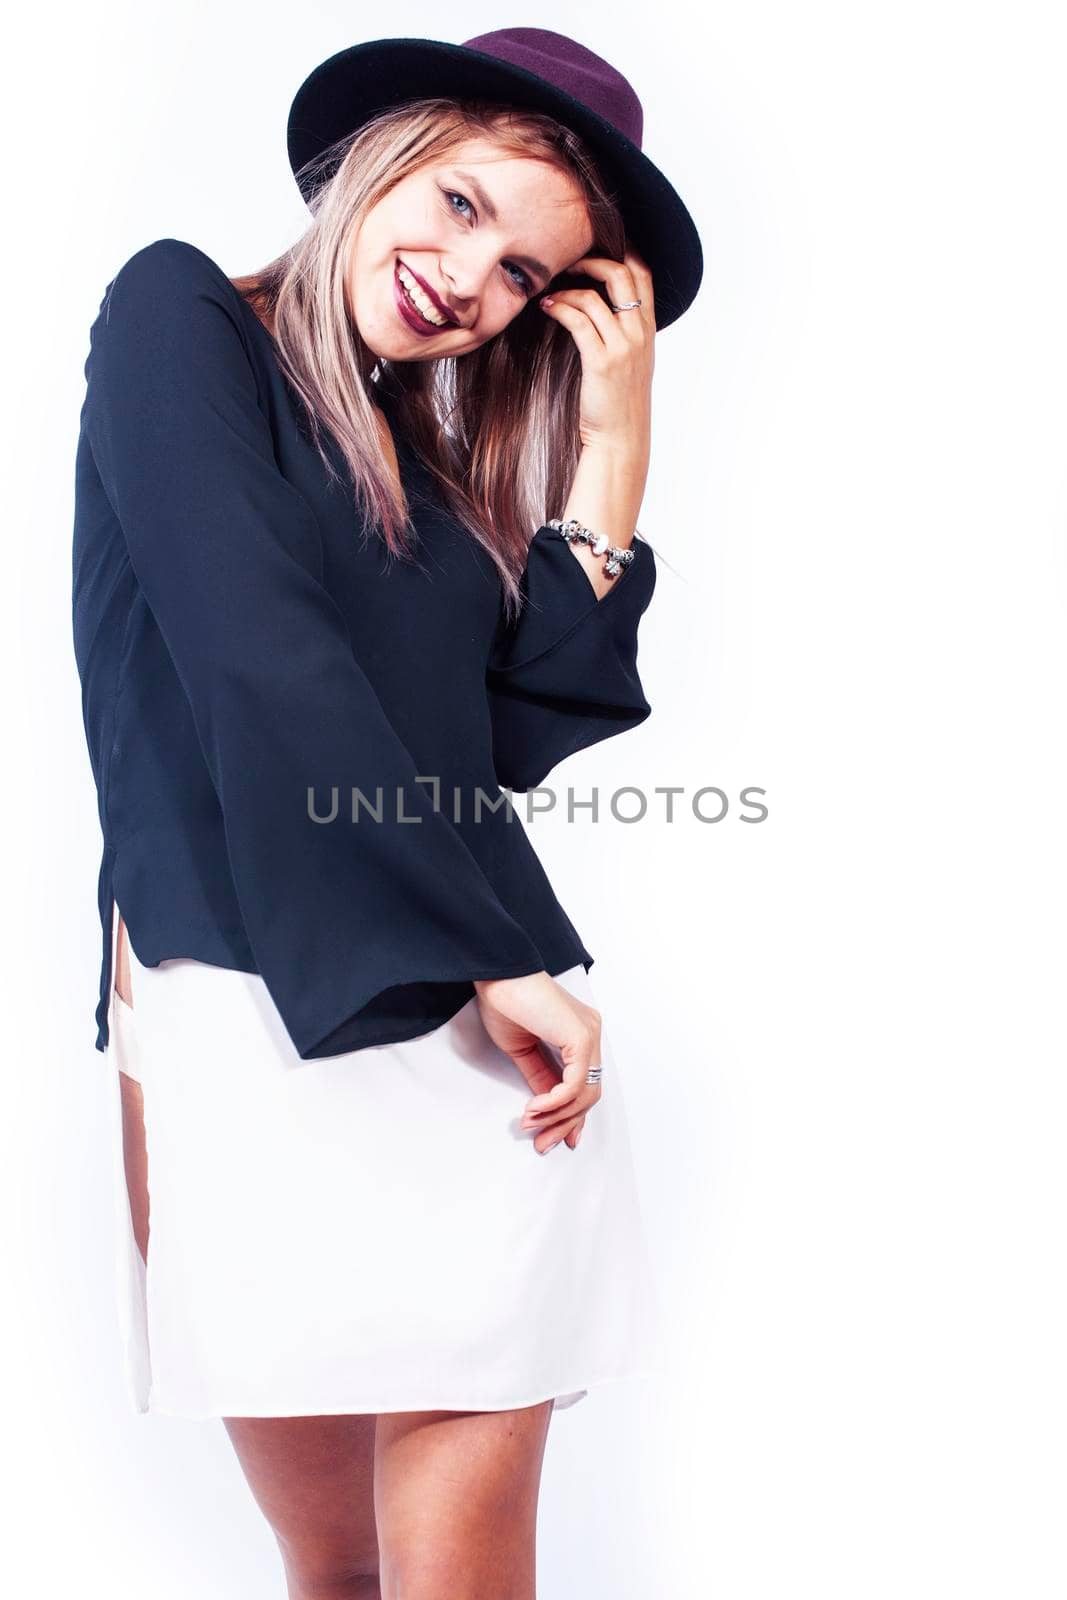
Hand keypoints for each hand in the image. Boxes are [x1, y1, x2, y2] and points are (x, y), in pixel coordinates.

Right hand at [473, 971, 603, 1153]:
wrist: (498, 975)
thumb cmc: (505, 1001)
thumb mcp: (522, 1049)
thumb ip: (539, 1076)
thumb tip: (546, 1106)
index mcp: (579, 1035)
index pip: (585, 1084)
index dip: (572, 1116)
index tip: (555, 1138)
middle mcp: (590, 1034)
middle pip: (589, 1094)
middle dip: (564, 1123)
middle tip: (542, 1143)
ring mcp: (589, 1035)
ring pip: (584, 1093)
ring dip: (556, 1116)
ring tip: (530, 1122)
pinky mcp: (581, 1037)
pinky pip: (574, 1084)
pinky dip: (554, 1101)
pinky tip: (534, 1106)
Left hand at [539, 247, 655, 458]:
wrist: (621, 439)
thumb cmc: (619, 402)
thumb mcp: (631, 362)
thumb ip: (623, 332)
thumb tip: (599, 306)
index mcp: (648, 329)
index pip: (644, 274)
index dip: (623, 251)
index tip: (595, 248)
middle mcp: (639, 333)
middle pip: (622, 274)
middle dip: (591, 260)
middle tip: (566, 263)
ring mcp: (623, 347)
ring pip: (595, 296)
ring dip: (567, 288)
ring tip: (549, 293)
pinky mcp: (602, 362)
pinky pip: (578, 321)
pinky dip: (559, 308)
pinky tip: (547, 308)